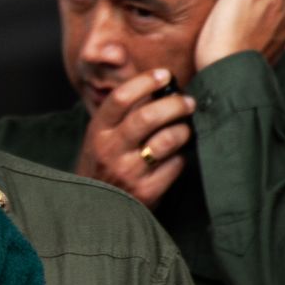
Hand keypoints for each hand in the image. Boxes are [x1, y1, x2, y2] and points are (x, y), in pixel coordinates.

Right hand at [76, 69, 195, 206]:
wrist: (96, 209)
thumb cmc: (104, 165)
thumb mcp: (102, 137)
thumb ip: (124, 114)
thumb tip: (158, 87)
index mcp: (97, 131)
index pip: (120, 98)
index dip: (145, 81)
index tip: (165, 75)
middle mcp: (110, 150)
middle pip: (147, 117)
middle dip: (174, 104)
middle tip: (189, 101)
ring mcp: (128, 172)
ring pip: (166, 140)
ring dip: (183, 130)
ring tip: (186, 129)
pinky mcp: (147, 191)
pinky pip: (175, 165)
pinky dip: (182, 156)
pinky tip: (178, 155)